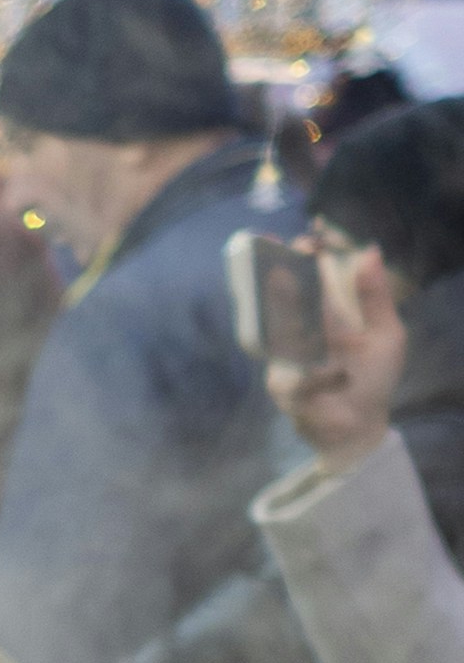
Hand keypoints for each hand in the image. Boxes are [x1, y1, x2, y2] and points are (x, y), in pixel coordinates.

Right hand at [269, 240, 404, 474]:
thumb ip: (377, 297)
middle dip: (281, 270)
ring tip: (279, 276)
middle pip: (285, 295)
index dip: (309, 256)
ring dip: (277, 302)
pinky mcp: (283, 385)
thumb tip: (371, 250)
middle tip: (284, 248)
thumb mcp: (387, 335)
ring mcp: (288, 357)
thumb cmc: (373, 379)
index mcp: (328, 316)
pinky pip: (296, 374)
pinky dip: (317, 375)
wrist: (357, 427)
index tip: (311, 236)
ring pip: (277, 327)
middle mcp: (303, 332)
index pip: (313, 279)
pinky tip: (332, 371)